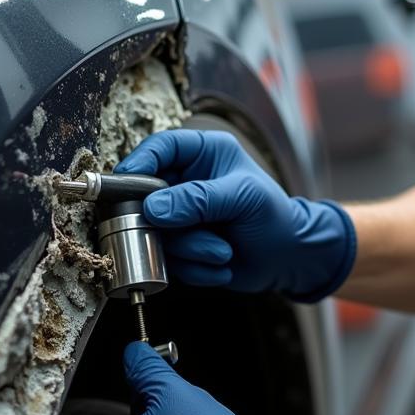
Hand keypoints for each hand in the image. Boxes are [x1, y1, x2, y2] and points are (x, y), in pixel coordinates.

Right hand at [117, 129, 355, 300]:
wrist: (289, 259)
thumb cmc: (274, 216)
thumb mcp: (243, 198)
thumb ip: (199, 199)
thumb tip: (154, 207)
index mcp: (204, 153)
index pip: (161, 147)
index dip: (139, 163)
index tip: (125, 184)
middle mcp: (187, 181)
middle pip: (148, 195)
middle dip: (170, 223)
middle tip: (189, 232)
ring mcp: (180, 215)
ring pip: (156, 233)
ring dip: (190, 249)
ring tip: (223, 251)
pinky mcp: (179, 245)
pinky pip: (168, 259)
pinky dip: (195, 267)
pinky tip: (222, 264)